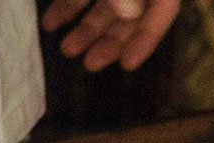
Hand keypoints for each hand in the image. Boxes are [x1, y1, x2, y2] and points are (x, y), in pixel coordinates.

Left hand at [41, 0, 180, 71]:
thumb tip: (127, 13)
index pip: (161, 14)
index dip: (146, 40)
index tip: (128, 64)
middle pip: (131, 15)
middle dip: (109, 40)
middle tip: (90, 63)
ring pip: (104, 5)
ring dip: (85, 28)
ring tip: (67, 48)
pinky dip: (67, 7)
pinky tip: (51, 22)